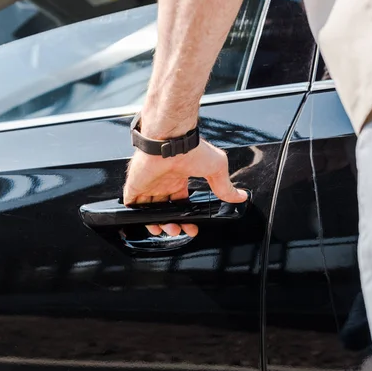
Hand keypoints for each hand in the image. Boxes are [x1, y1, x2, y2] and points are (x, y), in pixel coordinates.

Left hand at [123, 139, 247, 236]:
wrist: (170, 140)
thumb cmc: (191, 149)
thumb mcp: (216, 168)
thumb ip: (225, 186)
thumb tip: (241, 196)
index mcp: (179, 177)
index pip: (180, 202)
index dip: (185, 217)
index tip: (191, 227)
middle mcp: (163, 181)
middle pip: (164, 209)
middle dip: (171, 223)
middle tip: (178, 230)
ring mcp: (148, 183)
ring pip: (148, 210)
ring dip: (156, 223)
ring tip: (166, 229)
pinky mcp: (135, 185)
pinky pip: (131, 203)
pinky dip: (136, 213)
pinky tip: (144, 220)